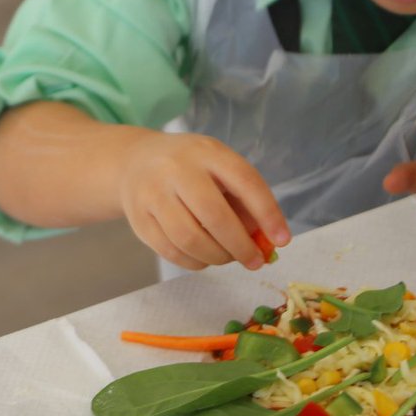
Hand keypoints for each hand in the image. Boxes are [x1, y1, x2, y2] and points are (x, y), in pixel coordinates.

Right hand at [118, 131, 290, 270]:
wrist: (134, 161)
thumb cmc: (190, 167)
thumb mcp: (219, 167)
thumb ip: (243, 200)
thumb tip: (267, 240)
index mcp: (207, 152)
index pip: (245, 181)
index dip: (267, 213)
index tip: (282, 239)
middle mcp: (176, 169)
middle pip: (214, 215)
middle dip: (240, 245)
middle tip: (255, 260)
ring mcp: (152, 194)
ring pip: (190, 238)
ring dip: (217, 257)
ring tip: (229, 257)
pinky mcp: (138, 219)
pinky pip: (171, 251)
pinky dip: (195, 262)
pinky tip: (206, 258)